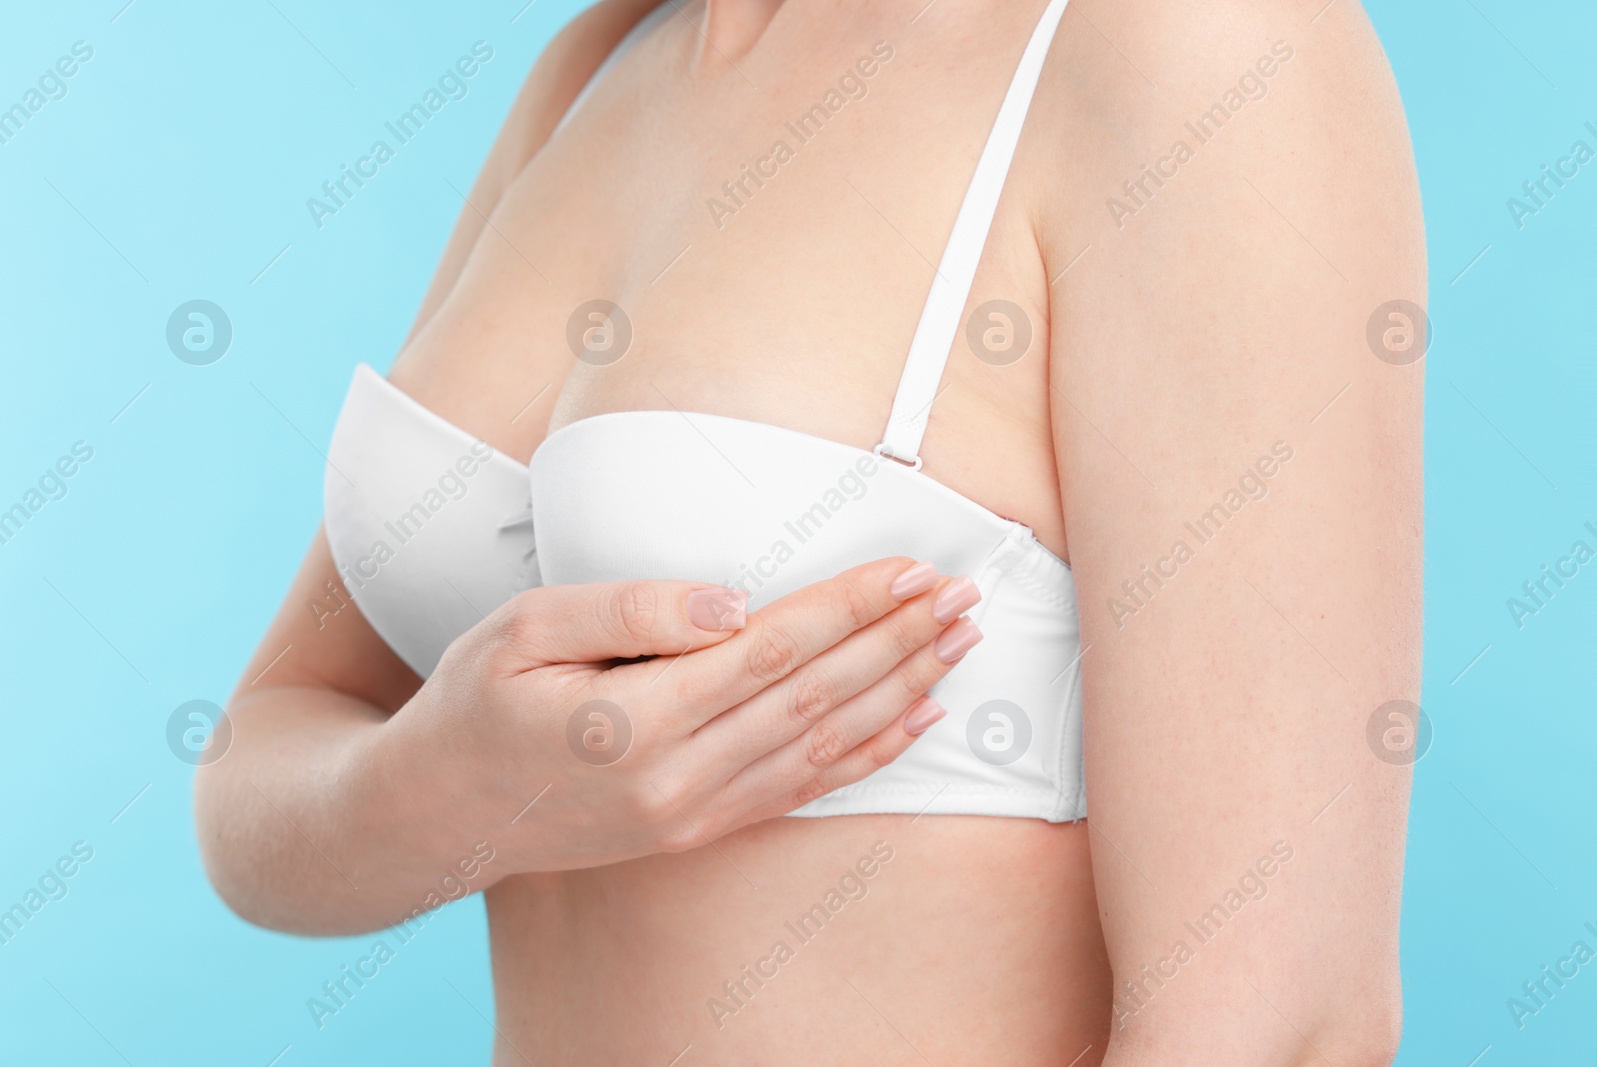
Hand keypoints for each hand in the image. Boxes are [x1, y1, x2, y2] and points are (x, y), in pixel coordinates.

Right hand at [379, 557, 983, 874]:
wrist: (435, 818)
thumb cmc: (473, 705)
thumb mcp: (519, 631)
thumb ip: (628, 611)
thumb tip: (731, 600)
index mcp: (635, 721)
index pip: (776, 649)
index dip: (852, 605)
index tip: (914, 568)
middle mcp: (678, 779)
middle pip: (818, 697)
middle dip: (900, 640)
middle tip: (967, 595)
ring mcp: (693, 815)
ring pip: (825, 746)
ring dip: (901, 690)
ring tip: (959, 643)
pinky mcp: (698, 833)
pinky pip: (803, 793)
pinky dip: (868, 756)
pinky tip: (915, 722)